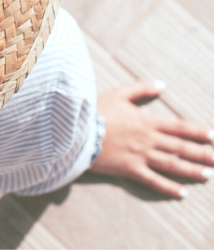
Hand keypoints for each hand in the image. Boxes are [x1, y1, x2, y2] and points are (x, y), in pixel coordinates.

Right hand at [90, 82, 213, 197]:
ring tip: (208, 175)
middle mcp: (148, 139)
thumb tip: (162, 84)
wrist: (77, 130)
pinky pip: (153, 180)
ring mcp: (141, 155)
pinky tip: (182, 193)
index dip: (196, 131)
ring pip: (172, 164)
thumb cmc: (97, 110)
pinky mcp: (130, 169)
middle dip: (201, 153)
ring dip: (191, 170)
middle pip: (180, 147)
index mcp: (146, 120)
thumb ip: (141, 88)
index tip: (212, 135)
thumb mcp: (119, 93)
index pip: (178, 127)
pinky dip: (168, 188)